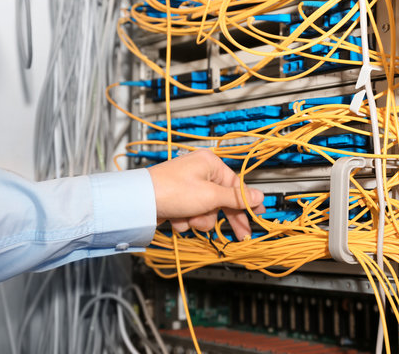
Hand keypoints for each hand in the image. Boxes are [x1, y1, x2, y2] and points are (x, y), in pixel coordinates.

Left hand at [147, 149, 264, 239]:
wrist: (139, 202)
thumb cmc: (172, 191)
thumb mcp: (211, 196)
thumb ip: (237, 198)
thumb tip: (259, 196)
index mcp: (210, 164)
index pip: (236, 185)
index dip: (248, 202)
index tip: (258, 215)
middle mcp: (200, 172)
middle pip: (221, 200)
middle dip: (220, 216)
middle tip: (240, 234)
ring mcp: (187, 186)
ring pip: (206, 211)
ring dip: (199, 219)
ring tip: (188, 217)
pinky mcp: (177, 199)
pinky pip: (191, 214)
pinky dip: (185, 220)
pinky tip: (176, 218)